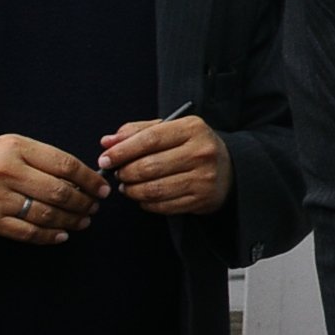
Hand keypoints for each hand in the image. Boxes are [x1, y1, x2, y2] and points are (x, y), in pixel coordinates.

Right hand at [0, 136, 106, 240]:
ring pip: (47, 214)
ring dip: (71, 220)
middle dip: (85, 202)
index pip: (64, 164)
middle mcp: (7, 171)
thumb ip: (34, 157)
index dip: (89, 179)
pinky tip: (60, 235)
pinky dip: (49, 236)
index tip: (102, 187)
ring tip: (83, 221)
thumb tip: (74, 173)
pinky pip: (27, 232)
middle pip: (61, 191)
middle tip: (95, 207)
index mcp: (13, 147)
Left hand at [101, 115, 231, 215]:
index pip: (149, 139)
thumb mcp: (170, 130)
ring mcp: (203, 177)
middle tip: (118, 174)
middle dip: (125, 173)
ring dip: (132, 190)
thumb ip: (137, 132)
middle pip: (148, 166)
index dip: (122, 151)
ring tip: (128, 186)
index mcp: (192, 128)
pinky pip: (162, 205)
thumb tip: (107, 142)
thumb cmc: (191, 147)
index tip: (105, 159)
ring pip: (152, 189)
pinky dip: (146, 203)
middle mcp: (201, 152)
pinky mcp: (201, 199)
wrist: (229, 169)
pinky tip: (144, 196)